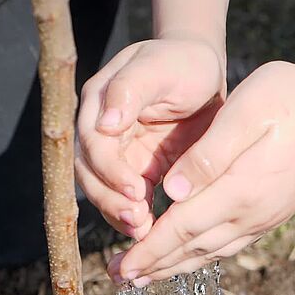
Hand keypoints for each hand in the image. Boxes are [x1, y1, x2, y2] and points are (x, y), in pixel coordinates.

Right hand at [75, 35, 225, 237]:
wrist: (205, 72)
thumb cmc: (183, 63)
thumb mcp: (161, 67)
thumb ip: (131, 89)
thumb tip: (104, 124)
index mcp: (98, 101)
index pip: (93, 143)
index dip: (110, 170)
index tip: (137, 190)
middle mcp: (100, 129)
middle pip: (90, 173)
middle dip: (110, 200)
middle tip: (138, 221)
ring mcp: (116, 151)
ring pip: (103, 190)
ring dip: (119, 213)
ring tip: (144, 232)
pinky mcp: (135, 168)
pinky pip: (126, 198)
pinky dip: (135, 215)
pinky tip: (152, 230)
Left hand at [107, 61, 294, 284]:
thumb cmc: (289, 98)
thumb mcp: (245, 112)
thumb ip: (207, 154)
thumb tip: (171, 192)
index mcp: (241, 189)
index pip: (182, 228)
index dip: (148, 250)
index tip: (121, 267)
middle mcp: (253, 213)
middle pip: (193, 249)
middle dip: (153, 266)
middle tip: (119, 279)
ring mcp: (266, 217)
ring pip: (211, 251)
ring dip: (175, 266)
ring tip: (144, 276)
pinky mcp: (273, 212)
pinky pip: (230, 244)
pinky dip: (202, 254)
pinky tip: (188, 255)